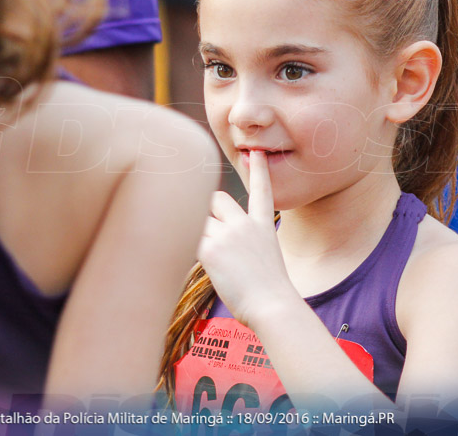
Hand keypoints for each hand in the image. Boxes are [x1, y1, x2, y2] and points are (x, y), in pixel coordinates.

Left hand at [197, 152, 295, 326]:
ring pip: (198, 221)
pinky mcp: (210, 250)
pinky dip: (185, 251)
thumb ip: (244, 244)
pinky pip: (188, 241)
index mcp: (262, 227)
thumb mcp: (265, 260)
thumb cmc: (269, 294)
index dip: (258, 170)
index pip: (261, 190)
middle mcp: (244, 225)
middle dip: (207, 212)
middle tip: (209, 236)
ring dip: (197, 237)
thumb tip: (218, 246)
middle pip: (215, 199)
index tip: (256, 152)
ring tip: (210, 263)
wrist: (272, 305)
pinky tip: (197, 267)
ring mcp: (227, 235)